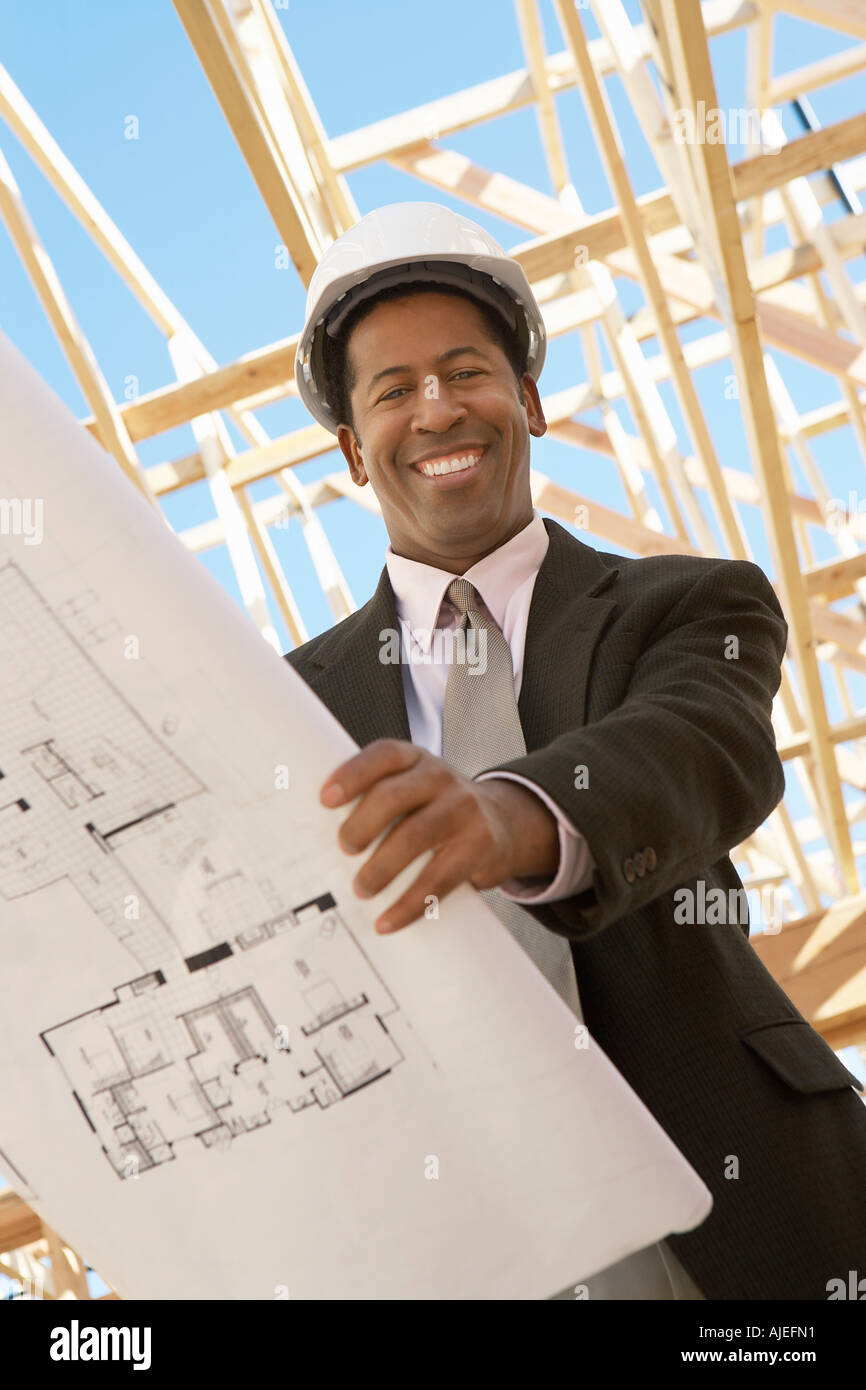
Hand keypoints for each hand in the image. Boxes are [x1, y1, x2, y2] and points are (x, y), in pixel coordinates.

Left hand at [319, 739, 559, 933]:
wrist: (503, 823)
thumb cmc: (437, 808)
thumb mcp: (413, 787)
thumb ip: (378, 796)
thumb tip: (316, 833)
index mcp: (415, 759)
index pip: (383, 756)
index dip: (352, 775)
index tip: (326, 800)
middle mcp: (440, 778)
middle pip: (392, 797)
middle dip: (360, 826)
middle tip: (344, 849)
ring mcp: (463, 810)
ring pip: (414, 838)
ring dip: (380, 869)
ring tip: (361, 889)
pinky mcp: (479, 845)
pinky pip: (439, 879)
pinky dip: (409, 904)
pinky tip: (388, 920)